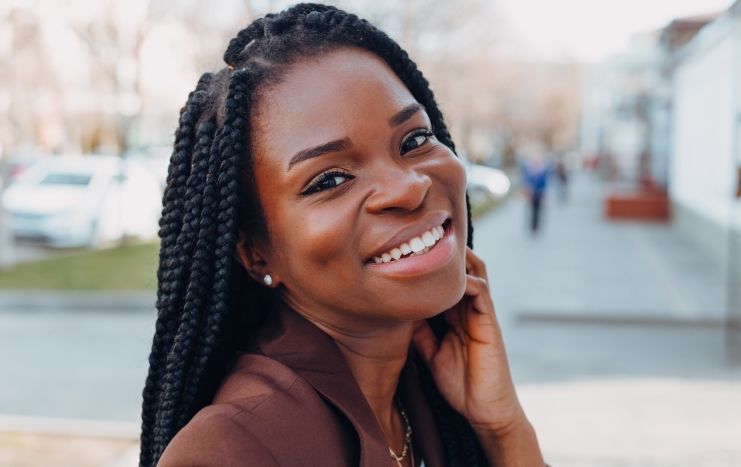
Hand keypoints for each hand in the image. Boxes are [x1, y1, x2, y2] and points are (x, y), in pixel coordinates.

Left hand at [412, 248, 544, 464]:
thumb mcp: (432, 355)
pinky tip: (447, 277)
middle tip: (419, 236)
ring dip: (456, 259)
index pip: (444, 282)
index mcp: (456, 316)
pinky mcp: (489, 324)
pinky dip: (465, 280)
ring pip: (474, 273)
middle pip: (461, 270)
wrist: (487, 412)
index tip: (407, 252)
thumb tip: (400, 314)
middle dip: (444, 253)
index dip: (429, 267)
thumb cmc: (461, 385)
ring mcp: (481, 315)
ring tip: (434, 244)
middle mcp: (469, 310)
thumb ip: (421, 333)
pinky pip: (481, 292)